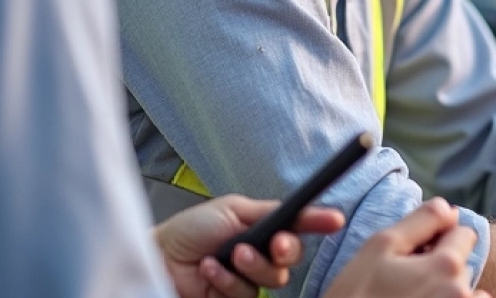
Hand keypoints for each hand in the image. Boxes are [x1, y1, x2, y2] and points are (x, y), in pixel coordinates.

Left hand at [154, 194, 346, 297]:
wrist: (160, 258)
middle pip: (292, 257)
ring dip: (252, 265)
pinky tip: (210, 271)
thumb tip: (301, 207)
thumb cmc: (190, 230)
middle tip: (275, 244)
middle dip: (285, 250)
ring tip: (229, 255)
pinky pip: (246, 295)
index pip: (298, 226)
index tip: (334, 219)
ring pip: (273, 279)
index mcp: (262, 228)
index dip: (318, 222)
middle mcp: (260, 254)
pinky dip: (227, 281)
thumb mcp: (232, 210)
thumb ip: (268, 211)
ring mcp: (249, 279)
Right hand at [325, 198, 490, 297]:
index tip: (414, 253)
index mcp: (446, 267)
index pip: (464, 234)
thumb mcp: (378, 249)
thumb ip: (420, 221)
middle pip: (462, 266)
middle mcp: (461, 293)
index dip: (438, 237)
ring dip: (443, 292)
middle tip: (402, 283)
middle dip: (439, 268)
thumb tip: (450, 209)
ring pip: (462, 292)